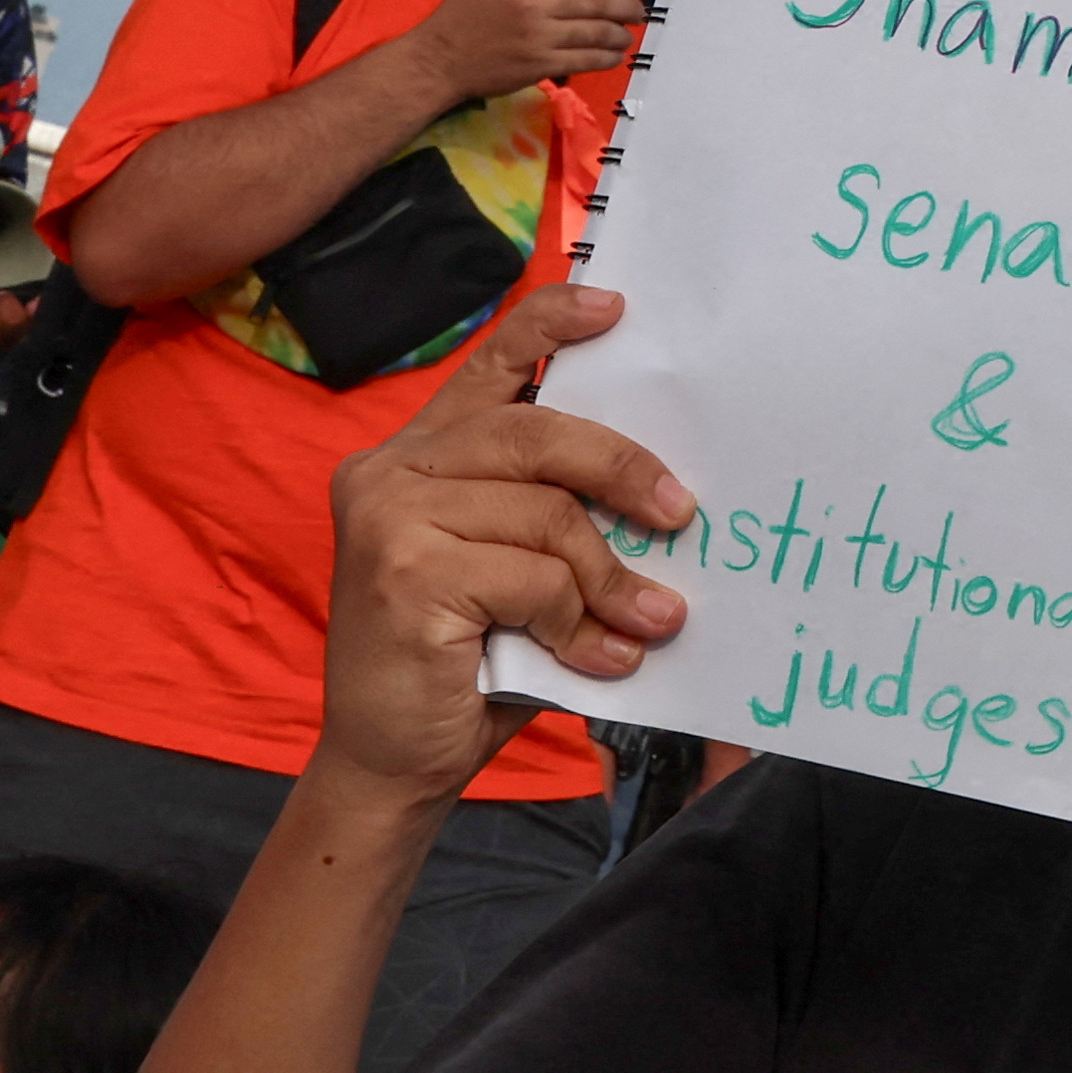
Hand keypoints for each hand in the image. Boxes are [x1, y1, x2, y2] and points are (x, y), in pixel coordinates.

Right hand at [315, 286, 693, 803]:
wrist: (393, 764)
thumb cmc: (471, 658)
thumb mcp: (519, 565)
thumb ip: (560, 512)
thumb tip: (669, 492)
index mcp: (419, 453)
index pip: (488, 363)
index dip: (552, 324)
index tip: (618, 308)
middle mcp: (390, 471)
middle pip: (539, 432)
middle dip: (625, 470)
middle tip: (684, 515)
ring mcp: (388, 518)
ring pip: (547, 515)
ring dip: (610, 578)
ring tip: (650, 620)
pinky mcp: (403, 573)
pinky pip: (534, 578)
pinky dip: (580, 623)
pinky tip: (600, 658)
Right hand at [410, 0, 653, 101]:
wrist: (438, 60)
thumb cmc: (463, 10)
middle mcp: (533, 4)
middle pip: (596, 0)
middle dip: (627, 6)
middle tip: (639, 10)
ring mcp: (539, 38)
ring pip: (596, 33)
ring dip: (620, 34)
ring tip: (627, 34)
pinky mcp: (540, 66)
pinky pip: (585, 61)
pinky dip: (606, 58)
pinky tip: (613, 56)